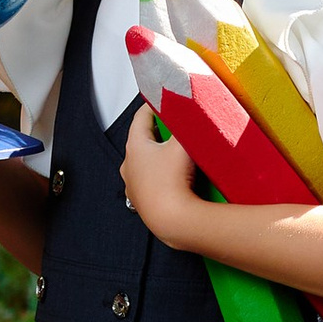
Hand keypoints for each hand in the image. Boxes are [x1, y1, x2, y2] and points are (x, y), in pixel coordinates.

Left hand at [120, 112, 201, 243]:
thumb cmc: (172, 183)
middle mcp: (129, 165)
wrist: (172, 221)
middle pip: (144, 140)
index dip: (154, 105)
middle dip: (161, 132)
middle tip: (178, 127)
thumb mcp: (183, 144)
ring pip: (148, 162)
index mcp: (134, 146)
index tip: (165, 101)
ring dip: (161, 156)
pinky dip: (163, 176)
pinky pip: (153, 181)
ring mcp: (134, 185)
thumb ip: (187, 124)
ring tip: (180, 154)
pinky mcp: (143, 201)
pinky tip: (178, 178)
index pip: (141, 117)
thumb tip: (193, 110)